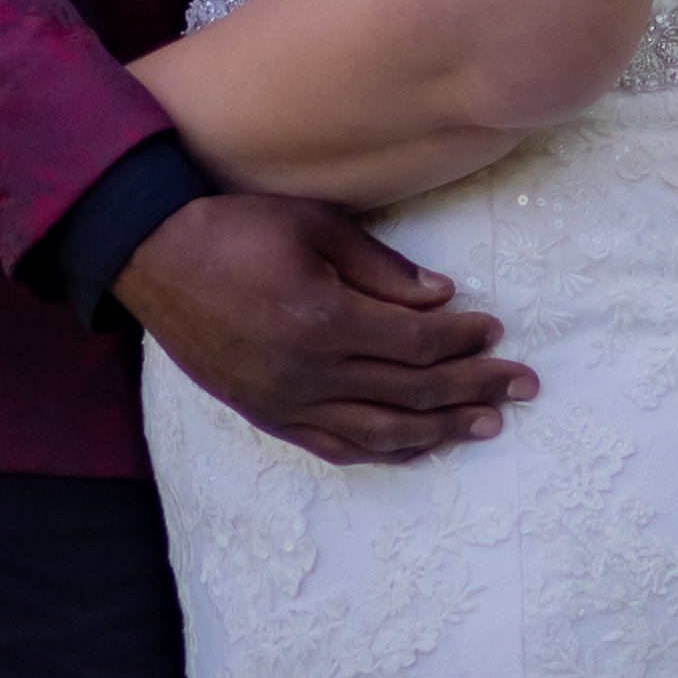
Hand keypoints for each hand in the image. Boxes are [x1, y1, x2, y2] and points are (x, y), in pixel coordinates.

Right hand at [119, 182, 533, 462]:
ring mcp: (286, 403)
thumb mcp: (313, 226)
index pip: (419, 345)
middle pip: (413, 394)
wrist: (152, 257)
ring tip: (488, 424)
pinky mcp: (267, 416)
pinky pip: (338, 448)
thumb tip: (442, 298)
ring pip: (382, 434)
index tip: (498, 330)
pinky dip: (386, 452)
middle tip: (524, 385)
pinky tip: (419, 447)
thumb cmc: (234, 228)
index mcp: (323, 320)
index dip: (466, 342)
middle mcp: (308, 373)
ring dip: (442, 431)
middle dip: (476, 388)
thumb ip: (381, 267)